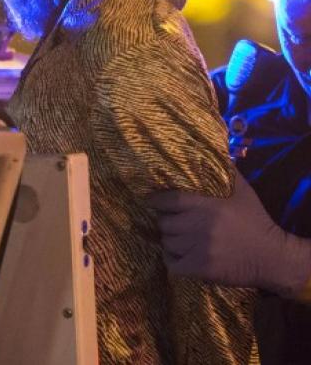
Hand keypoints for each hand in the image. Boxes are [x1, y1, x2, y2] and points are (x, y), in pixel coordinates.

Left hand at [147, 168, 310, 297]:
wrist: (272, 257)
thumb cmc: (256, 222)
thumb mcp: (244, 192)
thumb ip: (229, 172)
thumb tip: (218, 153)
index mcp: (207, 206)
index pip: (171, 200)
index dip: (156, 200)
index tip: (150, 200)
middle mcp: (199, 226)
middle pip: (165, 223)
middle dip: (165, 222)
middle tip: (171, 222)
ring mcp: (199, 249)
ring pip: (167, 243)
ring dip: (169, 241)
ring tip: (176, 238)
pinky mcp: (201, 269)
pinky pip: (172, 265)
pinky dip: (170, 261)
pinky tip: (177, 256)